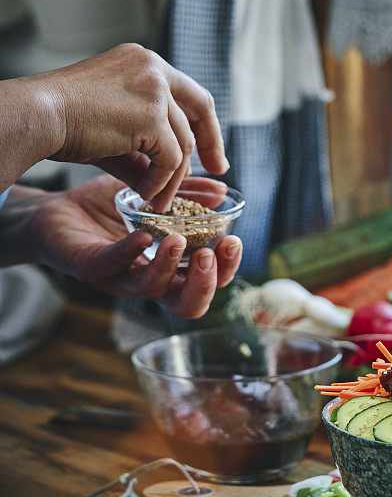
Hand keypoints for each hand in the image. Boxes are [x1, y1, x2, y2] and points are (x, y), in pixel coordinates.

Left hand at [27, 176, 241, 317]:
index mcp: (172, 266)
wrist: (54, 209)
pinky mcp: (90, 268)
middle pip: (189, 303)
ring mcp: (120, 277)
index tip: (233, 241)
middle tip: (212, 254)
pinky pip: (113, 266)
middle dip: (207, 282)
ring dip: (170, 267)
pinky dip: (130, 252)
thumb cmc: (106, 208)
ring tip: (178, 241)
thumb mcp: (156, 195)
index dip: (226, 268)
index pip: (210, 280)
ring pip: (152, 289)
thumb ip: (189, 194)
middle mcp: (150, 278)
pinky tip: (143, 236)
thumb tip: (223, 193)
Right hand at [41, 44, 228, 211]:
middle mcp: (154, 68)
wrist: (35, 117)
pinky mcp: (152, 114)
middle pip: (201, 108)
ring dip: (174, 176)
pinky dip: (162, 180)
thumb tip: (167, 179)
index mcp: (143, 62)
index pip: (189, 93)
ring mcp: (155, 89)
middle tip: (218, 171)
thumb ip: (143, 148)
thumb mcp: (113, 129)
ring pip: (183, 141)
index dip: (205, 123)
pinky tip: (147, 194)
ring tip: (161, 200)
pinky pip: (171, 157)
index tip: (211, 151)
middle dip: (212, 143)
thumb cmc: (61, 122)